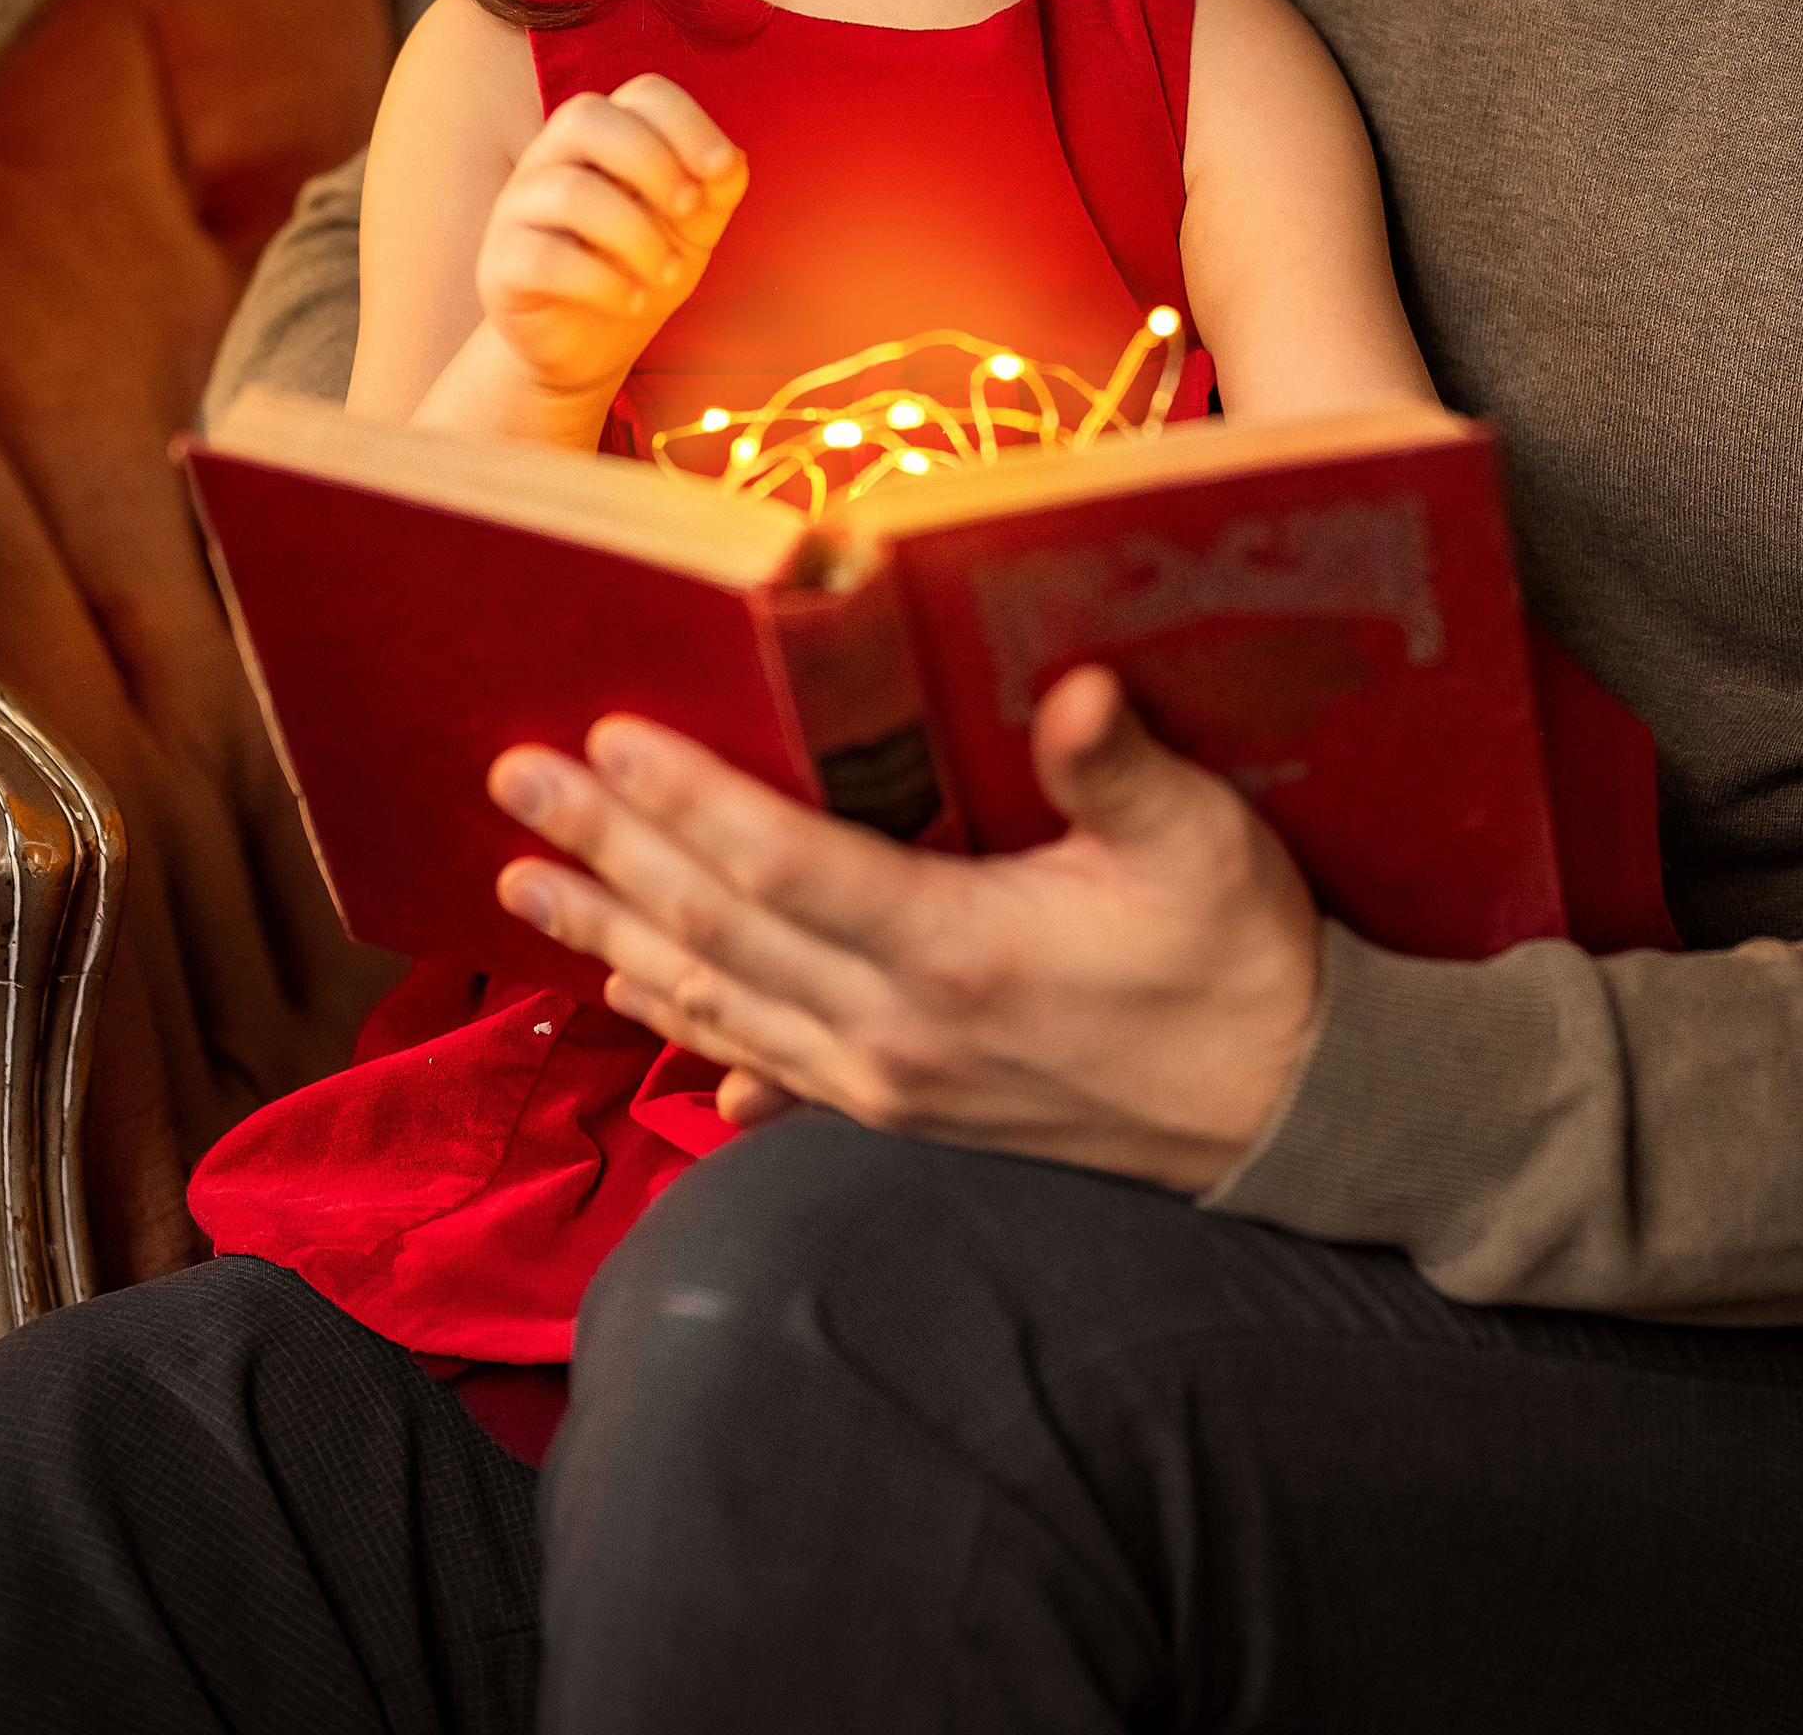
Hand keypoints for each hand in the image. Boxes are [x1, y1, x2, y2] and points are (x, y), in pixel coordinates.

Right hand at [473, 73, 745, 413]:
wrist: (589, 344)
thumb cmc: (642, 265)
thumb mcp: (692, 226)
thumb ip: (716, 189)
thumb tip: (729, 162)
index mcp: (606, 135)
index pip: (642, 94)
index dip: (689, 123)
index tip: (722, 169)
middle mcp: (552, 158)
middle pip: (585, 118)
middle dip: (652, 161)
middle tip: (691, 211)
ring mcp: (518, 208)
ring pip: (569, 191)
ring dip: (637, 234)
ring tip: (668, 274)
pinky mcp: (500, 264)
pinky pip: (544, 258)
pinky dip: (602, 281)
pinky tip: (631, 301)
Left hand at [487, 666, 1325, 1189]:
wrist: (1290, 1112)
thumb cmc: (1247, 960)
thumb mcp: (1205, 845)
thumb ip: (1122, 770)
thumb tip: (1075, 690)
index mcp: (958, 953)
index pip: (783, 865)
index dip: (686, 800)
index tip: (603, 737)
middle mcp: (898, 1032)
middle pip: (719, 932)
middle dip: (607, 853)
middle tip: (512, 785)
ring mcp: (892, 1084)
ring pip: (719, 1003)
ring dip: (616, 939)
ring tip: (524, 889)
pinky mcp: (907, 1111)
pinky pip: (765, 1066)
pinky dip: (690, 1028)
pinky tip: (643, 1020)